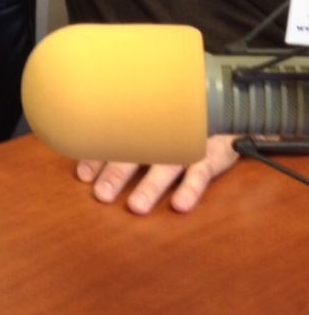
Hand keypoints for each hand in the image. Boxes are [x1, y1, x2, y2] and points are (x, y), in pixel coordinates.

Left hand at [76, 134, 239, 214]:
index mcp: (144, 128)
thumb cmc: (183, 122)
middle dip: (117, 175)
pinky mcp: (212, 153)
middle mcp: (162, 136)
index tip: (83, 175)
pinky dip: (191, 188)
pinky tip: (180, 205)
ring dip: (150, 186)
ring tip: (136, 207)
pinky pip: (201, 172)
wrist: (230, 107)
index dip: (97, 158)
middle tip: (101, 194)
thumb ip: (129, 135)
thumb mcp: (156, 124)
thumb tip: (91, 157)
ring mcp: (186, 145)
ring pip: (166, 165)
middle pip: (135, 155)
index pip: (115, 142)